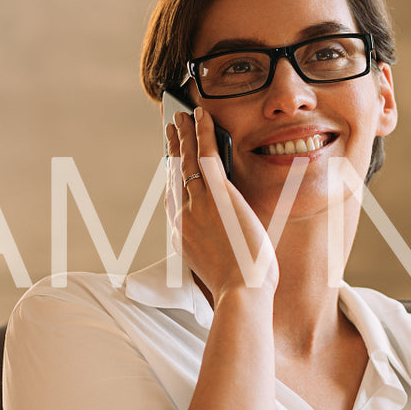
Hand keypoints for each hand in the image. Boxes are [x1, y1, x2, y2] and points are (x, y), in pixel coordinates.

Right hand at [167, 108, 277, 295]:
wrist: (241, 294)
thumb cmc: (240, 289)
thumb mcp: (222, 266)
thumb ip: (220, 247)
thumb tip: (232, 238)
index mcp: (182, 236)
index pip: (174, 200)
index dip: (171, 179)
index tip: (170, 165)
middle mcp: (183, 216)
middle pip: (174, 175)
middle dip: (171, 150)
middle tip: (169, 129)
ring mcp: (198, 204)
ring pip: (185, 161)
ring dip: (182, 134)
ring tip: (180, 116)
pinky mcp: (217, 194)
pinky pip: (205, 155)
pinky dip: (201, 132)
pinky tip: (200, 115)